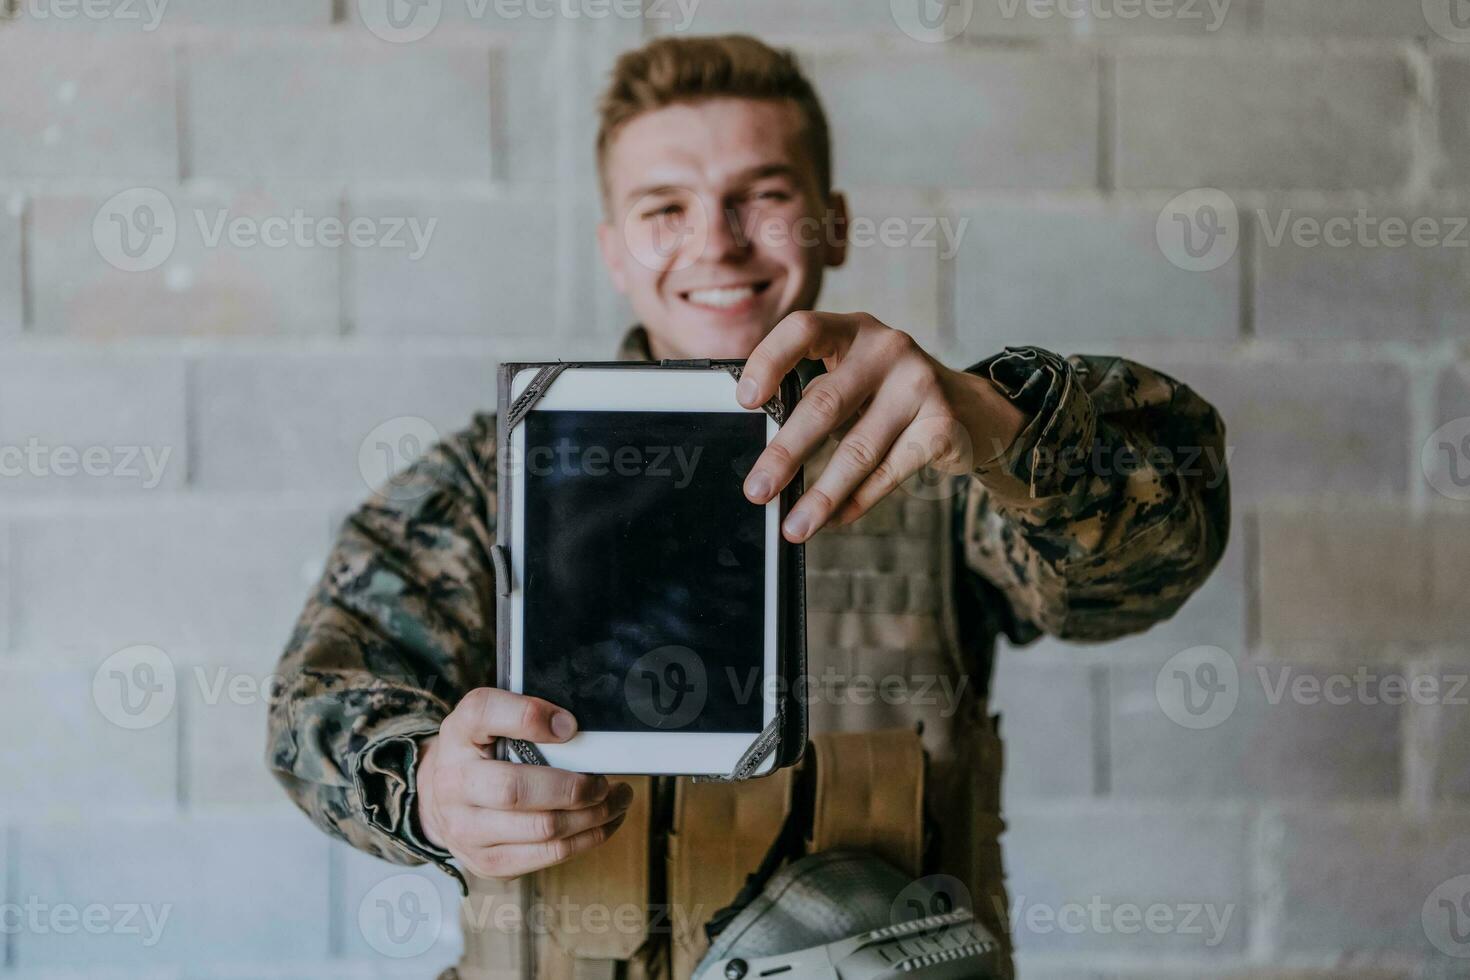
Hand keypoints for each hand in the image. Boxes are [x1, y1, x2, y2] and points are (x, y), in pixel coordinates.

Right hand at [415, 687, 633, 878]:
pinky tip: (602, 823)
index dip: (529, 717)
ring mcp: (466, 829)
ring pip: (542, 829)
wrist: (443, 799)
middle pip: (517, 790)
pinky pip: (548, 855)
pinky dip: (586, 839)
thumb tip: (570, 729)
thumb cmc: (481, 754)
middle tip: (603, 781)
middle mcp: (454, 783)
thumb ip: (526, 713)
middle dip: (574, 787)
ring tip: (615, 800)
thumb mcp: (493, 720)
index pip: (484, 712)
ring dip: (592, 816)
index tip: (570, 725)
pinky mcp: (488, 862)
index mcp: (458, 733)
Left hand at [737, 311, 1024, 541]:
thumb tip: (765, 457)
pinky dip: (858, 500)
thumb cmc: (887, 395)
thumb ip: (814, 396)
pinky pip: (890, 471)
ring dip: (822, 494)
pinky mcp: (942, 424)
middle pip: (825, 403)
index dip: (769, 360)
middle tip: (757, 490)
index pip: (804, 329)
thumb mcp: (851, 378)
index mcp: (852, 330)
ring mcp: (919, 384)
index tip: (746, 401)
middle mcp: (887, 348)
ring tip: (795, 525)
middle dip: (786, 454)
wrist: (969, 408)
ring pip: (858, 449)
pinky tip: (835, 518)